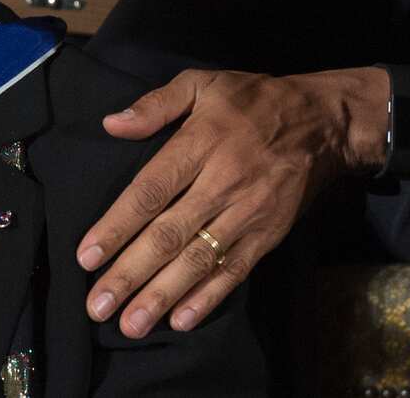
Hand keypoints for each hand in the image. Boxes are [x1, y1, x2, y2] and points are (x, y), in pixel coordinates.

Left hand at [77, 66, 389, 337]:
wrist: (323, 122)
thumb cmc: (251, 100)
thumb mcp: (203, 83)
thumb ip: (156, 105)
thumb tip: (111, 124)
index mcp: (199, 144)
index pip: (150, 191)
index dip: (117, 226)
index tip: (86, 256)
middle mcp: (221, 183)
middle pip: (168, 234)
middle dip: (129, 274)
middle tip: (96, 307)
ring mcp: (246, 213)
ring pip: (198, 260)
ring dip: (162, 295)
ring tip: (130, 325)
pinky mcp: (268, 235)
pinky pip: (234, 270)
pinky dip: (208, 298)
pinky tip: (180, 321)